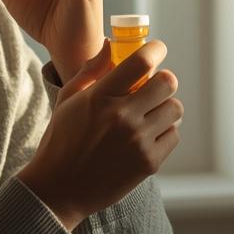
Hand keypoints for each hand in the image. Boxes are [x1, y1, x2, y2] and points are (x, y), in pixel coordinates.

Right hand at [16, 39, 182, 230]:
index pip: (141, 61)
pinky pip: (173, 136)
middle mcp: (122, 116)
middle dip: (162, 82)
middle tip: (153, 89)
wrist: (59, 190)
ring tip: (148, 116)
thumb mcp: (68, 101)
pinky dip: (164, 134)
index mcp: (101, 97)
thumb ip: (91, 70)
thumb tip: (109, 43)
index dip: (156, 50)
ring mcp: (138, 141)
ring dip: (165, 108)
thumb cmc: (61, 141)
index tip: (157, 50)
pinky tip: (146, 138)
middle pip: (168, 82)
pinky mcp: (149, 163)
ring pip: (175, 109)